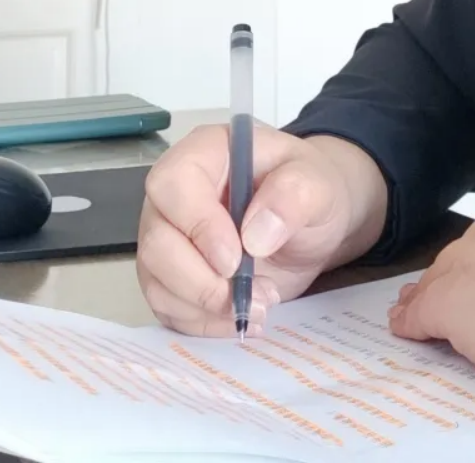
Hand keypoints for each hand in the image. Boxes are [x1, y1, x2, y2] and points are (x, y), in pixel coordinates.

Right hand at [137, 122, 387, 337]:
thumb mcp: (319, 184)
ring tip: (260, 304)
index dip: (197, 224)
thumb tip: (255, 234)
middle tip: (255, 294)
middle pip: (156, 240)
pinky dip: (203, 322)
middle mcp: (176, 194)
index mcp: (206, 153)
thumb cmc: (311, 191)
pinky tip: (242, 316)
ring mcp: (170, 236)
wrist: (313, 223)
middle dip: (202, 281)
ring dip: (206, 306)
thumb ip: (294, 195)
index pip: (172, 183)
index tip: (235, 259)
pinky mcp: (172, 275)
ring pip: (156, 280)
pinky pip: (168, 306)